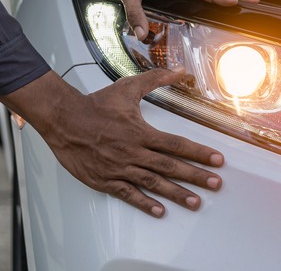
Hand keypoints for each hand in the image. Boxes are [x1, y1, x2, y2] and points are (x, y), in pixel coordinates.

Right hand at [0, 69, 221, 216]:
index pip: (177, 144)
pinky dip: (144, 203)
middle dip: (196, 176)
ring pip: (153, 183)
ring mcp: (119, 168)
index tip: (217, 160)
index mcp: (141, 132)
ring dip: (176, 194)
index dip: (200, 153)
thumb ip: (157, 79)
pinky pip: (128, 194)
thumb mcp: (128, 87)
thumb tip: (180, 70)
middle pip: (170, 166)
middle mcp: (133, 152)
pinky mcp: (105, 180)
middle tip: (215, 184)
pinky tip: (159, 210)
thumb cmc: (95, 105)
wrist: (62, 119)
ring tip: (195, 202)